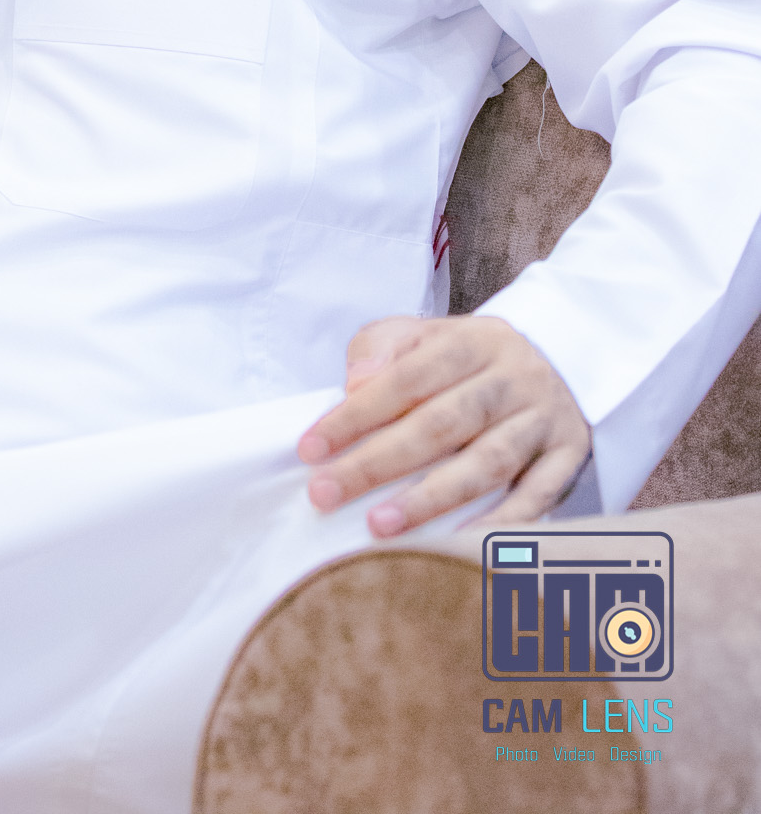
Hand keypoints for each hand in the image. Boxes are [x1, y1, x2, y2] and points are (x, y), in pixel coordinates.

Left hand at [297, 315, 590, 536]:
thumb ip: (382, 348)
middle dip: (379, 463)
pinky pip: (536, 498)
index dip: (355, 414)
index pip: (404, 379)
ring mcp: (543, 420)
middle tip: (328, 494)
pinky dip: (499, 524)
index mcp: (470, 341)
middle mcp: (511, 378)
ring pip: (487, 463)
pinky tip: (456, 546)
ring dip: (431, 498)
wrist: (560, 358)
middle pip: (442, 424)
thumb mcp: (424, 334)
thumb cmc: (467, 358)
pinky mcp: (569, 457)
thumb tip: (354, 384)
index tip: (311, 449)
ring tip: (380, 526)